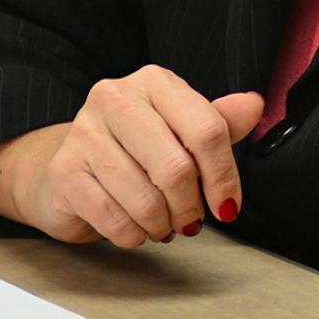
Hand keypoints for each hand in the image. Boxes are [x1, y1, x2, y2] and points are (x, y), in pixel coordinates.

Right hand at [0, 67, 263, 247]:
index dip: (224, 176)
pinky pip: (115, 219)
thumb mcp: (180, 131)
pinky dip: (133, 235)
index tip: (228, 206)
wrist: (68, 170)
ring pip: (146, 199)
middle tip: (190, 221)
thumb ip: (218, 122)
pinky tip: (134, 228)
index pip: (207, 129)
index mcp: (153, 82)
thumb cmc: (135, 151)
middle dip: (190, 207)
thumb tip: (254, 106)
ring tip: (161, 224)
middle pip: (177, 168)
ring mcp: (84, 133)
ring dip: (162, 225)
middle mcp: (114, 98)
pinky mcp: (64, 172)